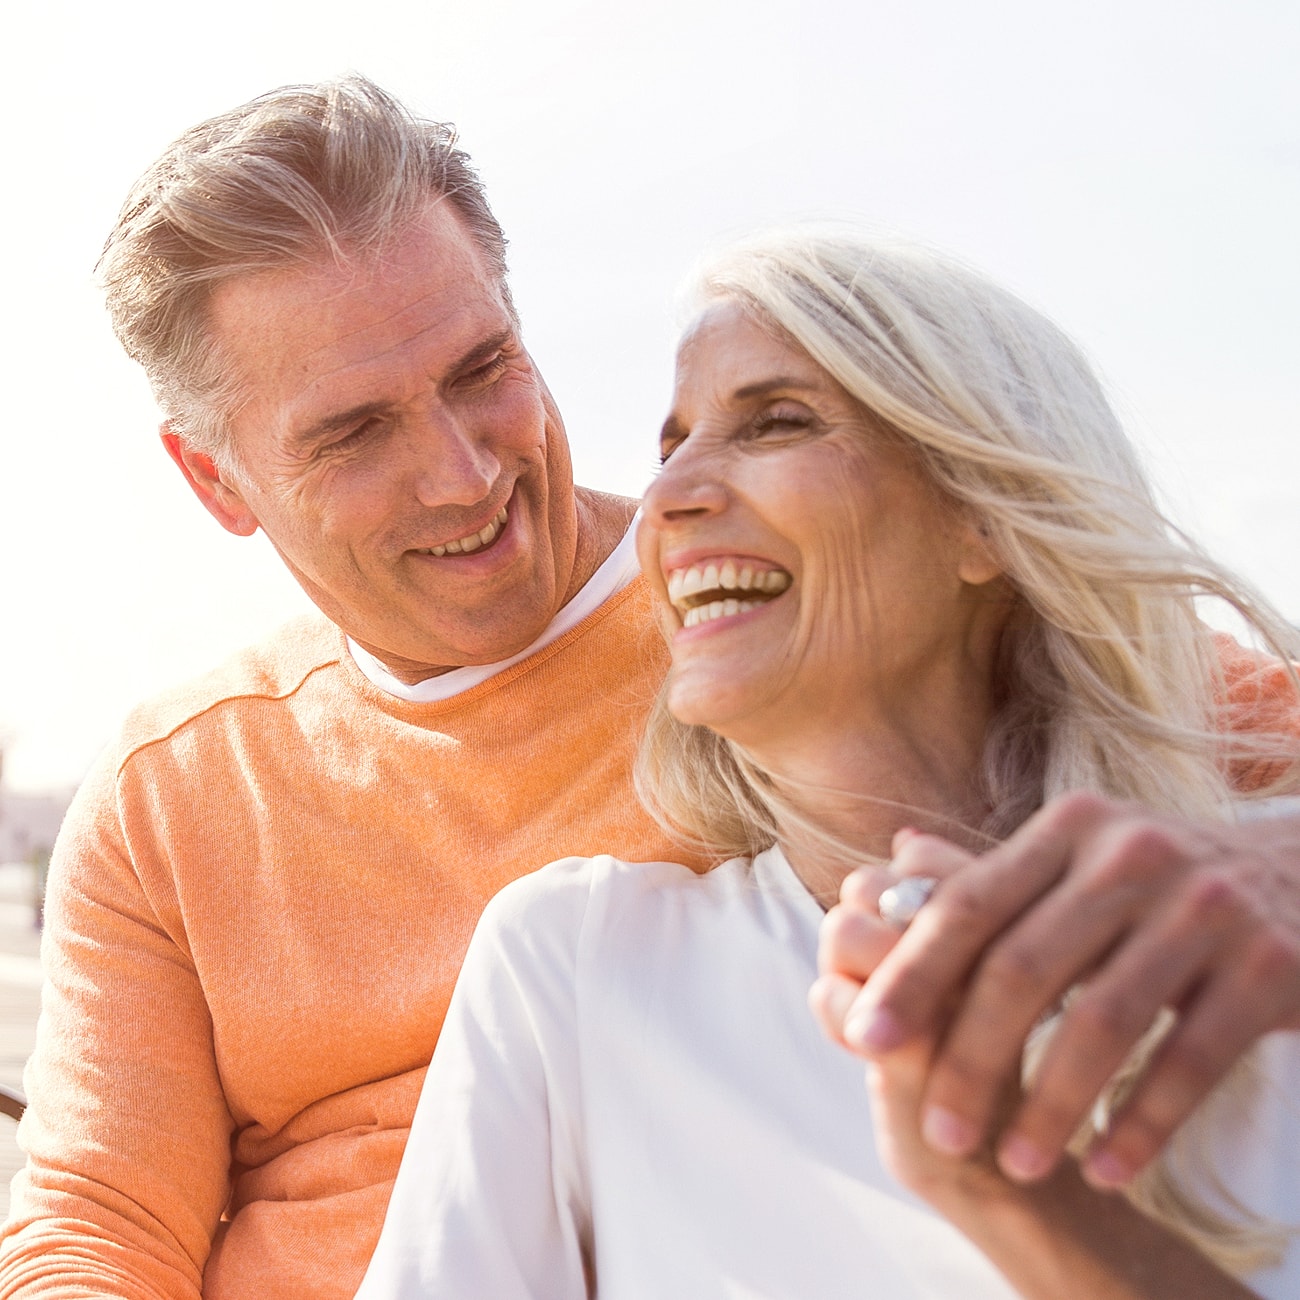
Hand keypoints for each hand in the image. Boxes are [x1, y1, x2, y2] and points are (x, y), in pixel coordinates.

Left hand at [810, 792, 1299, 1189]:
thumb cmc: (1159, 882)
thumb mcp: (1079, 858)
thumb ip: (990, 875)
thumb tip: (884, 869)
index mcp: (1070, 827)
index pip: (970, 903)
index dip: (910, 974)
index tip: (863, 1039)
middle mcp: (1132, 855)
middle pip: (1023, 968)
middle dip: (970, 1060)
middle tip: (942, 1132)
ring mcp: (1206, 908)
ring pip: (1103, 1022)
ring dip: (1050, 1107)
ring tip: (1019, 1166)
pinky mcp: (1271, 967)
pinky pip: (1190, 1062)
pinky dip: (1141, 1123)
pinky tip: (1106, 1169)